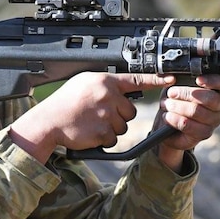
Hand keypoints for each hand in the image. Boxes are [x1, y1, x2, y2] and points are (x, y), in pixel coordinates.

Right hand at [9, 72, 175, 162]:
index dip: (156, 80)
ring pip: (123, 126)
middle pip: (130, 110)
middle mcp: (108, 96)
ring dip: (111, 128)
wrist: (48, 121)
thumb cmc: (64, 103)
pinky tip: (89, 132)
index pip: (136, 79)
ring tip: (91, 122)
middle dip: (118, 115)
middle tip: (98, 114)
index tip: (171, 79)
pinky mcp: (104, 132)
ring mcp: (106, 114)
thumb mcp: (83, 83)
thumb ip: (105, 84)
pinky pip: (113, 139)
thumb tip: (121, 88)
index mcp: (104, 81)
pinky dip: (103, 139)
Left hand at [155, 74, 219, 170]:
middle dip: (187, 94)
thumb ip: (177, 77)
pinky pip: (191, 126)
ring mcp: (215, 121)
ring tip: (167, 105)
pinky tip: (168, 116)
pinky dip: (176, 120)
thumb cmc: (176, 100)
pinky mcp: (205, 133)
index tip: (198, 79)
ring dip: (178, 107)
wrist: (168, 123)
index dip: (216, 81)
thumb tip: (171, 77)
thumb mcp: (175, 84)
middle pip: (212, 98)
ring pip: (198, 112)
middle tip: (172, 92)